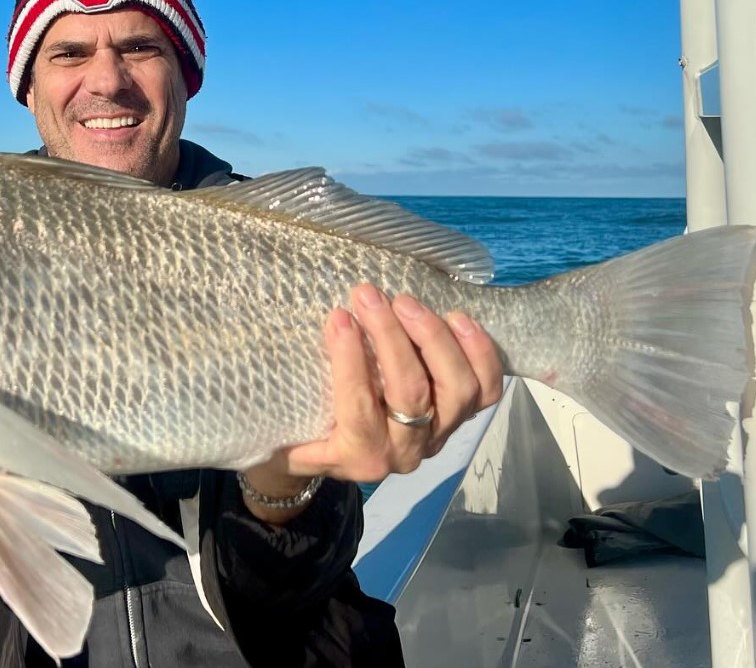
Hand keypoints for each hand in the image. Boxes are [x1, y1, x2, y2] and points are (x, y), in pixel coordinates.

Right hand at [284, 287, 503, 483]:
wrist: (338, 461)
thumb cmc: (304, 437)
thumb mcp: (287, 429)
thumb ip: (290, 402)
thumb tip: (272, 350)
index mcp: (358, 456)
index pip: (358, 406)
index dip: (350, 359)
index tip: (339, 317)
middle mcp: (404, 452)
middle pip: (410, 392)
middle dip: (390, 336)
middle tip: (369, 295)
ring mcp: (438, 436)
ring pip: (456, 389)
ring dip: (433, 338)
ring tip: (407, 302)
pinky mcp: (459, 420)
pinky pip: (485, 391)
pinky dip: (479, 354)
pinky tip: (457, 319)